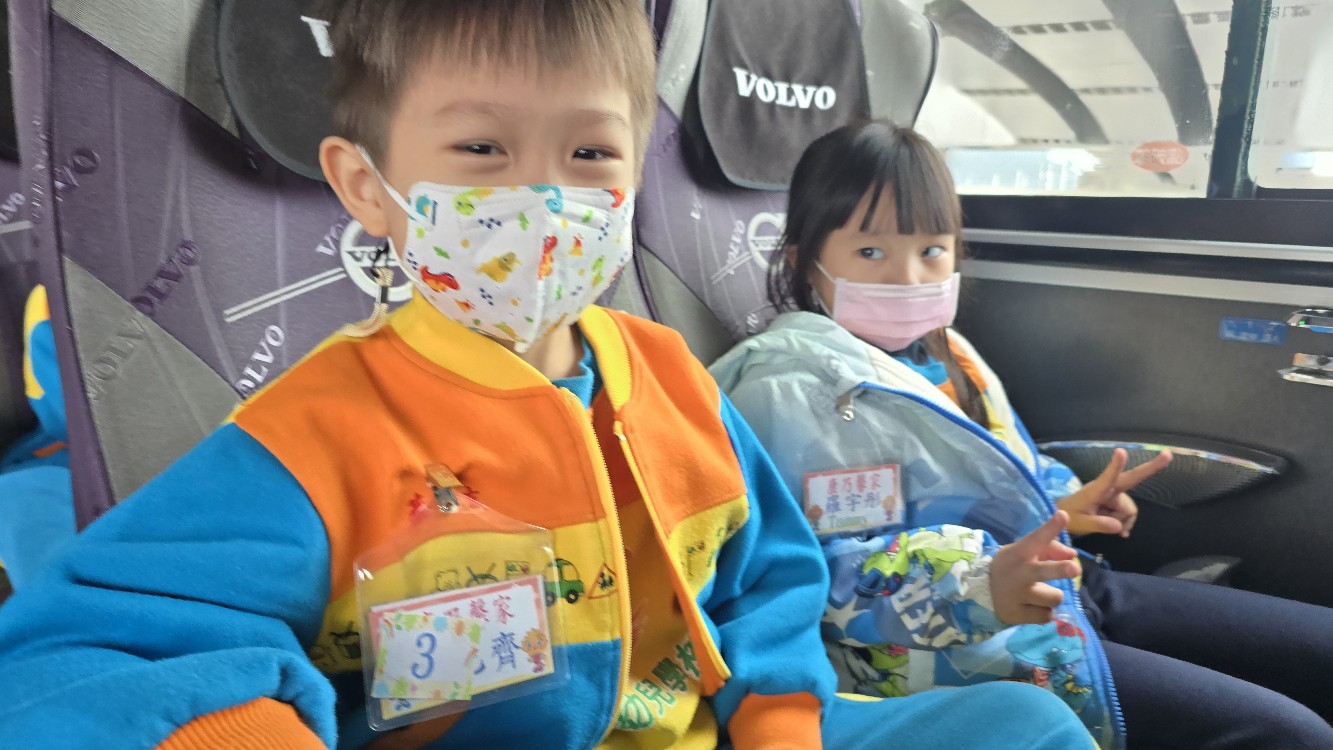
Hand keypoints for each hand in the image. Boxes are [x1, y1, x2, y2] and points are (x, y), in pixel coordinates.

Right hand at [990, 511, 1080, 625]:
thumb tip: (1073, 556)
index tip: (1063, 515)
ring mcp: (1017, 596)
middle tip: (1074, 568)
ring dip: (1051, 596)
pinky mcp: (1017, 615)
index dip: (1051, 527)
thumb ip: (1050, 549)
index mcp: (1020, 553)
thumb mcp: (1025, 552)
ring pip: (1054, 597)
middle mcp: (1019, 574)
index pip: (1037, 538)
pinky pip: (1046, 615)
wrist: (980, 591)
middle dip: (1059, 569)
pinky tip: (1030, 606)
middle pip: (1043, 571)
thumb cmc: (1012, 567)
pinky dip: (1042, 611)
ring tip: (1037, 594)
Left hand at [1057, 448, 1171, 537]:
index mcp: (1096, 490)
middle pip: (1133, 479)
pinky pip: (1128, 515)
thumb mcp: (1080, 523)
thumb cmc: (1070, 515)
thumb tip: (1119, 526)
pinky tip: (1119, 531)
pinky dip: (1125, 523)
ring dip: (1121, 520)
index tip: (1121, 451)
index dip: (1116, 465)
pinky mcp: (1118, 502)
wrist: (1066, 515)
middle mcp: (1109, 488)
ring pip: (1129, 510)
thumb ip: (1099, 524)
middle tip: (1168, 454)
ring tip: (1104, 524)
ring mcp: (1115, 494)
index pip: (1107, 476)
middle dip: (1151, 467)